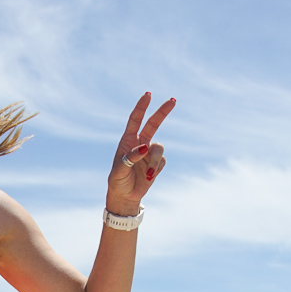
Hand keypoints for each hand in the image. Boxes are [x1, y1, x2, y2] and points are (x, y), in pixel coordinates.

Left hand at [106, 91, 175, 215]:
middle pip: (153, 124)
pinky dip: (156, 169)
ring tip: (148, 175)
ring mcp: (149, 153)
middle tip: (173, 100)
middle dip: (162, 112)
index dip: (141, 107)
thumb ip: (130, 158)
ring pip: (159, 148)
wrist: (125, 196)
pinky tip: (149, 177)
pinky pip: (162, 161)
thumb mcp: (119, 170)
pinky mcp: (157, 163)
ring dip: (155, 160)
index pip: (135, 120)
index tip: (148, 95)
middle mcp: (140, 143)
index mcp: (127, 141)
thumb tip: (145, 147)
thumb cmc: (118, 181)